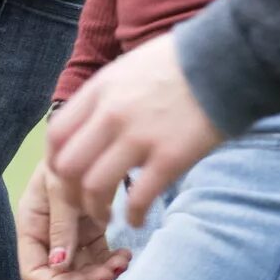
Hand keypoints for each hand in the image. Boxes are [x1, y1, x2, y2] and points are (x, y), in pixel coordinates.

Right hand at [16, 155, 128, 279]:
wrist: (91, 136)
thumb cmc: (66, 154)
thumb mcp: (60, 186)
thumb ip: (60, 225)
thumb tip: (59, 266)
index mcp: (31, 227)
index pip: (34, 271)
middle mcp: (48, 237)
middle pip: (60, 278)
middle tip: (108, 273)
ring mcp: (70, 237)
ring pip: (82, 273)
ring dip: (101, 274)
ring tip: (122, 262)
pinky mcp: (91, 234)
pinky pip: (99, 259)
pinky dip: (111, 262)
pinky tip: (125, 255)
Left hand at [48, 31, 225, 228]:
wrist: (224, 60)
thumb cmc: (179, 62)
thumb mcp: (128, 67)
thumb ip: (106, 95)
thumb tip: (92, 121)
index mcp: (100, 90)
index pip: (57, 135)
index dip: (55, 163)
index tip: (66, 177)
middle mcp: (111, 114)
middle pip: (68, 166)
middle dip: (70, 193)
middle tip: (84, 203)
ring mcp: (139, 137)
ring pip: (95, 187)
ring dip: (96, 210)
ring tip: (107, 217)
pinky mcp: (169, 158)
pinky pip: (138, 198)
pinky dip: (132, 216)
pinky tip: (137, 218)